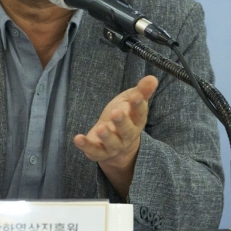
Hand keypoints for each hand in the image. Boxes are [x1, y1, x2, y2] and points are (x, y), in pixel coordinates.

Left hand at [73, 75, 157, 198]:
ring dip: (106, 136)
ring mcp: (114, 146)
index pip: (140, 114)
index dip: (138, 105)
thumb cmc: (125, 116)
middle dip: (122, 122)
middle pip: (127, 131)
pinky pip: (93, 150)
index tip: (136, 96)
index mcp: (137, 122)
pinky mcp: (99, 152)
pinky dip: (86, 145)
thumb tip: (152, 78)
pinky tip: (77, 138)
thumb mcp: (131, 101)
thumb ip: (141, 91)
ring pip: (112, 143)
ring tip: (100, 128)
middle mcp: (127, 136)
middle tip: (116, 112)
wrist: (118, 145)